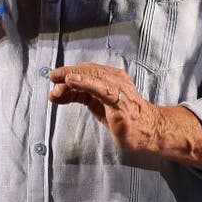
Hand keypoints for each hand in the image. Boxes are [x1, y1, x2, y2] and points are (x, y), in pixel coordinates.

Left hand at [47, 63, 201, 169]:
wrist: (149, 131)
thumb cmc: (123, 117)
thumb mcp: (98, 104)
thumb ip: (82, 95)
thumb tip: (58, 92)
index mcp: (110, 78)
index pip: (86, 71)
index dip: (68, 72)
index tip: (53, 78)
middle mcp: (115, 79)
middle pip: (87, 71)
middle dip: (67, 73)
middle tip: (51, 77)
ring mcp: (119, 89)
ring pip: (92, 76)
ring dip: (72, 77)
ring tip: (57, 80)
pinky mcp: (120, 102)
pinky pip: (100, 89)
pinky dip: (84, 82)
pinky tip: (71, 81)